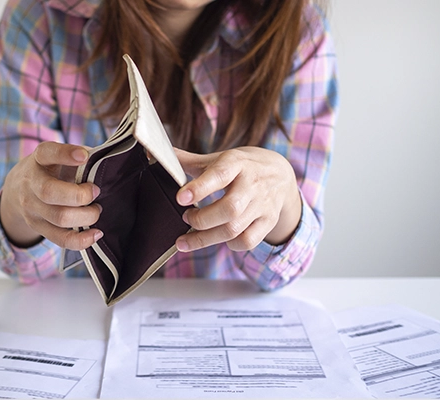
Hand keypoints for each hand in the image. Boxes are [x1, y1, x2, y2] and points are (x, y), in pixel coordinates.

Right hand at [0, 142, 102, 249]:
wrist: (18, 189)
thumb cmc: (52, 169)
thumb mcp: (61, 156)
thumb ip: (82, 156)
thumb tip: (112, 162)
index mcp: (38, 159)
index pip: (47, 153)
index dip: (64, 154)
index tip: (84, 156)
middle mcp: (30, 183)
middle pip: (49, 192)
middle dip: (80, 195)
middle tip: (96, 192)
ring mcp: (32, 207)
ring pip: (59, 217)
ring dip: (86, 216)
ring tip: (96, 209)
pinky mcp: (38, 227)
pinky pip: (60, 238)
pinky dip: (81, 239)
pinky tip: (96, 233)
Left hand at [174, 147, 301, 251]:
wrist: (281, 175)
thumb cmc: (243, 166)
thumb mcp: (220, 158)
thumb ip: (189, 161)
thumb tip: (158, 154)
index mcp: (237, 163)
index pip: (220, 175)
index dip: (199, 188)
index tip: (180, 198)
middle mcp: (252, 184)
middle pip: (229, 209)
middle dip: (202, 219)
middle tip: (185, 218)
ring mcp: (262, 205)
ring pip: (235, 229)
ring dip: (206, 238)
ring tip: (187, 238)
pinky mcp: (268, 222)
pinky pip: (248, 241)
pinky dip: (229, 245)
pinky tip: (217, 238)